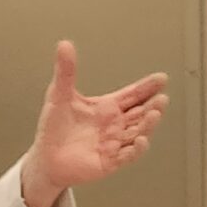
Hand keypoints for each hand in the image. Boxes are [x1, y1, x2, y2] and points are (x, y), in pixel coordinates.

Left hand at [20, 40, 167, 206]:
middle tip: (161, 98)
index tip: (161, 78)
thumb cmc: (54, 128)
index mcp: (107, 108)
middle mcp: (115, 125)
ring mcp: (114, 143)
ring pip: (138, 132)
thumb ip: (65, 72)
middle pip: (140, 113)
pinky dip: (135, 149)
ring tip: (154, 114)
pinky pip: (126, 156)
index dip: (147, 87)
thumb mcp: (59, 96)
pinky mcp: (109, 161)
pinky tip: (140, 140)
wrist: (45, 158)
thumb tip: (64, 45)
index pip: (132, 95)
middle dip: (153, 106)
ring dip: (147, 124)